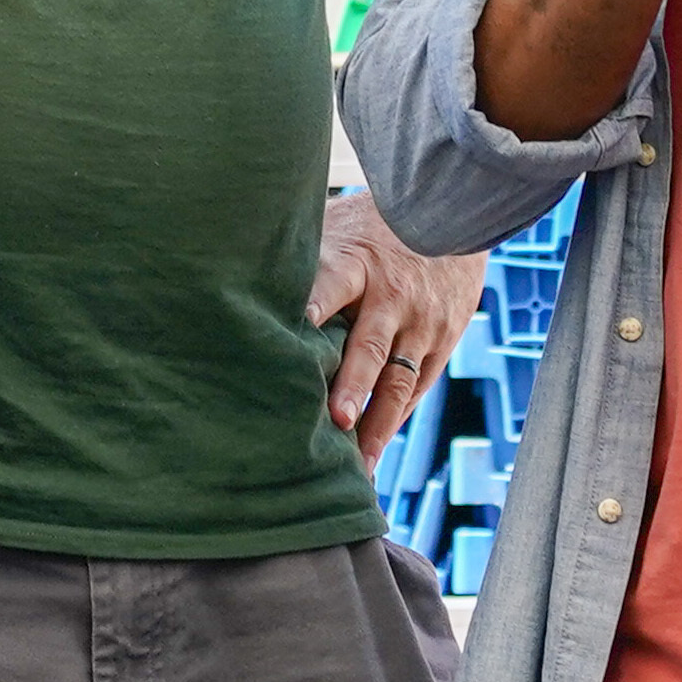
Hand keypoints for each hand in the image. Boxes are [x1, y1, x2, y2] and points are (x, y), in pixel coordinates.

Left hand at [311, 194, 478, 461]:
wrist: (450, 217)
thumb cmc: (371, 226)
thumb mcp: (338, 225)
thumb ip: (301, 254)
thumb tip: (231, 269)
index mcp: (357, 261)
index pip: (332, 284)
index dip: (316, 305)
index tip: (297, 328)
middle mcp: (392, 296)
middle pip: (370, 345)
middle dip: (354, 385)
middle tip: (337, 420)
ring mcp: (422, 323)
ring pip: (398, 379)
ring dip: (378, 423)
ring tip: (359, 464)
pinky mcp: (443, 342)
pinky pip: (418, 387)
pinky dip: (395, 419)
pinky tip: (373, 451)